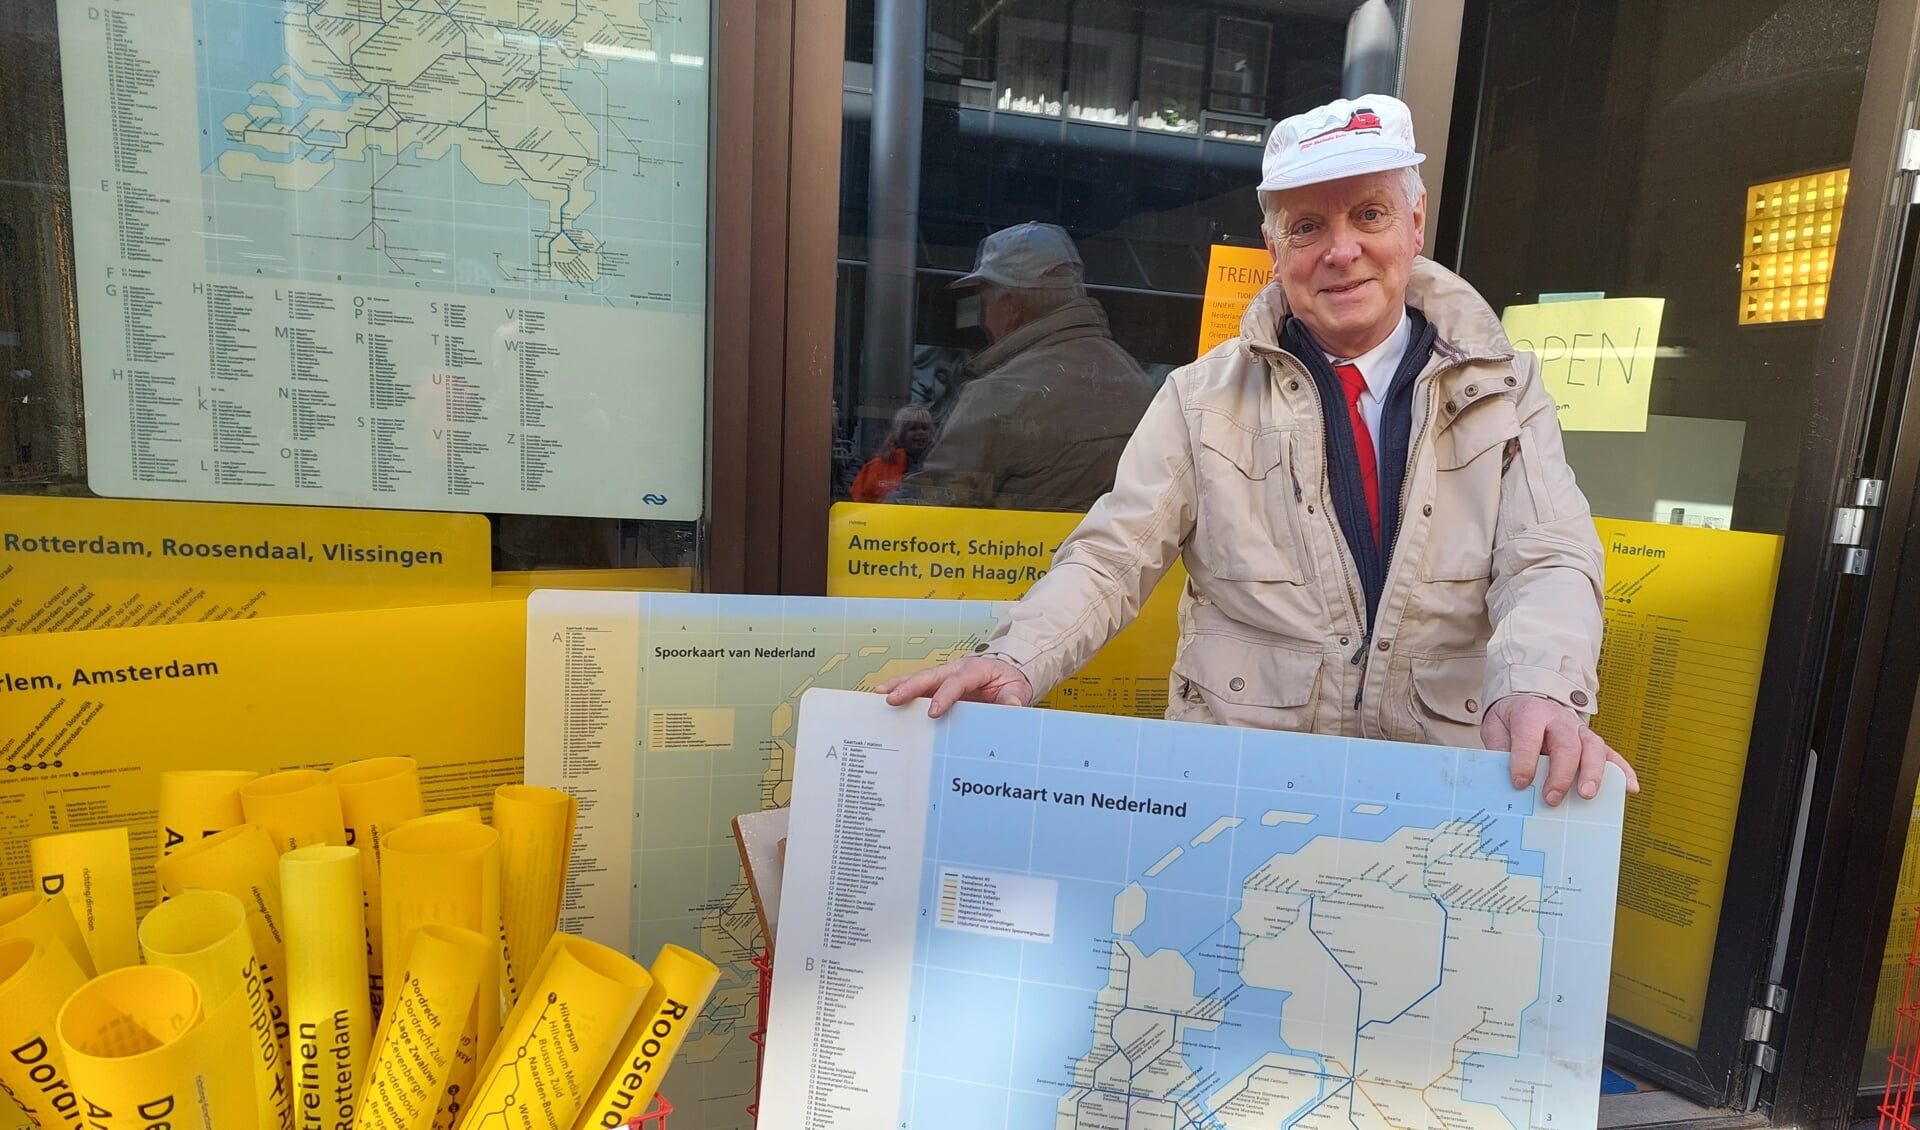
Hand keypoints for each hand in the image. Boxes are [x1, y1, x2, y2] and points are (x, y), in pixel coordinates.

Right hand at [877, 656, 1033, 717]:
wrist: (1007, 673)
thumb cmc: (1009, 681)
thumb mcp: (1017, 690)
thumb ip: (1013, 699)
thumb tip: (1012, 708)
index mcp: (975, 670)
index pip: (956, 682)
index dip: (944, 696)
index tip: (933, 712)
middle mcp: (955, 669)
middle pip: (929, 676)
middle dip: (910, 687)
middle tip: (892, 698)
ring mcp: (945, 676)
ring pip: (919, 678)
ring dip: (899, 685)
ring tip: (879, 694)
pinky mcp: (939, 685)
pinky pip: (919, 687)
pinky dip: (902, 690)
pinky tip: (885, 696)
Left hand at [1481, 694, 1639, 805]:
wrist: (1528, 700)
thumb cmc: (1513, 720)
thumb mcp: (1496, 728)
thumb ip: (1500, 750)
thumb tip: (1505, 780)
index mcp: (1531, 713)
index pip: (1529, 736)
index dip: (1524, 761)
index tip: (1520, 783)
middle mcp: (1559, 719)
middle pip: (1567, 744)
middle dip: (1560, 773)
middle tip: (1552, 798)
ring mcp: (1580, 730)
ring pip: (1593, 747)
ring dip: (1592, 773)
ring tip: (1586, 795)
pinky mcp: (1592, 741)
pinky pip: (1611, 754)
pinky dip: (1623, 770)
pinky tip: (1629, 787)